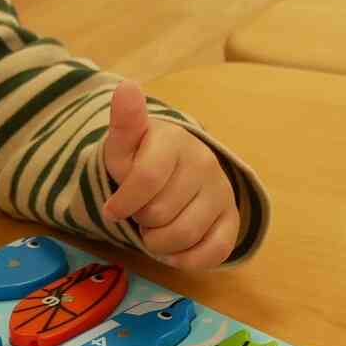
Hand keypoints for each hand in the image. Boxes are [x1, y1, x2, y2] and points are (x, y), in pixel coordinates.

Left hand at [101, 81, 239, 269]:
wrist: (174, 168)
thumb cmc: (142, 158)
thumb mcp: (124, 145)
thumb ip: (124, 122)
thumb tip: (126, 86)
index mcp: (175, 141)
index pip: (147, 179)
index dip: (124, 203)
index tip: (112, 209)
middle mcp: (205, 163)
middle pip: (160, 214)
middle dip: (141, 220)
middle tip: (142, 210)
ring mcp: (222, 192)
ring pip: (183, 236)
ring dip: (158, 243)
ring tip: (156, 227)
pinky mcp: (233, 218)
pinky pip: (214, 252)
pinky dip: (187, 259)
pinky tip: (175, 251)